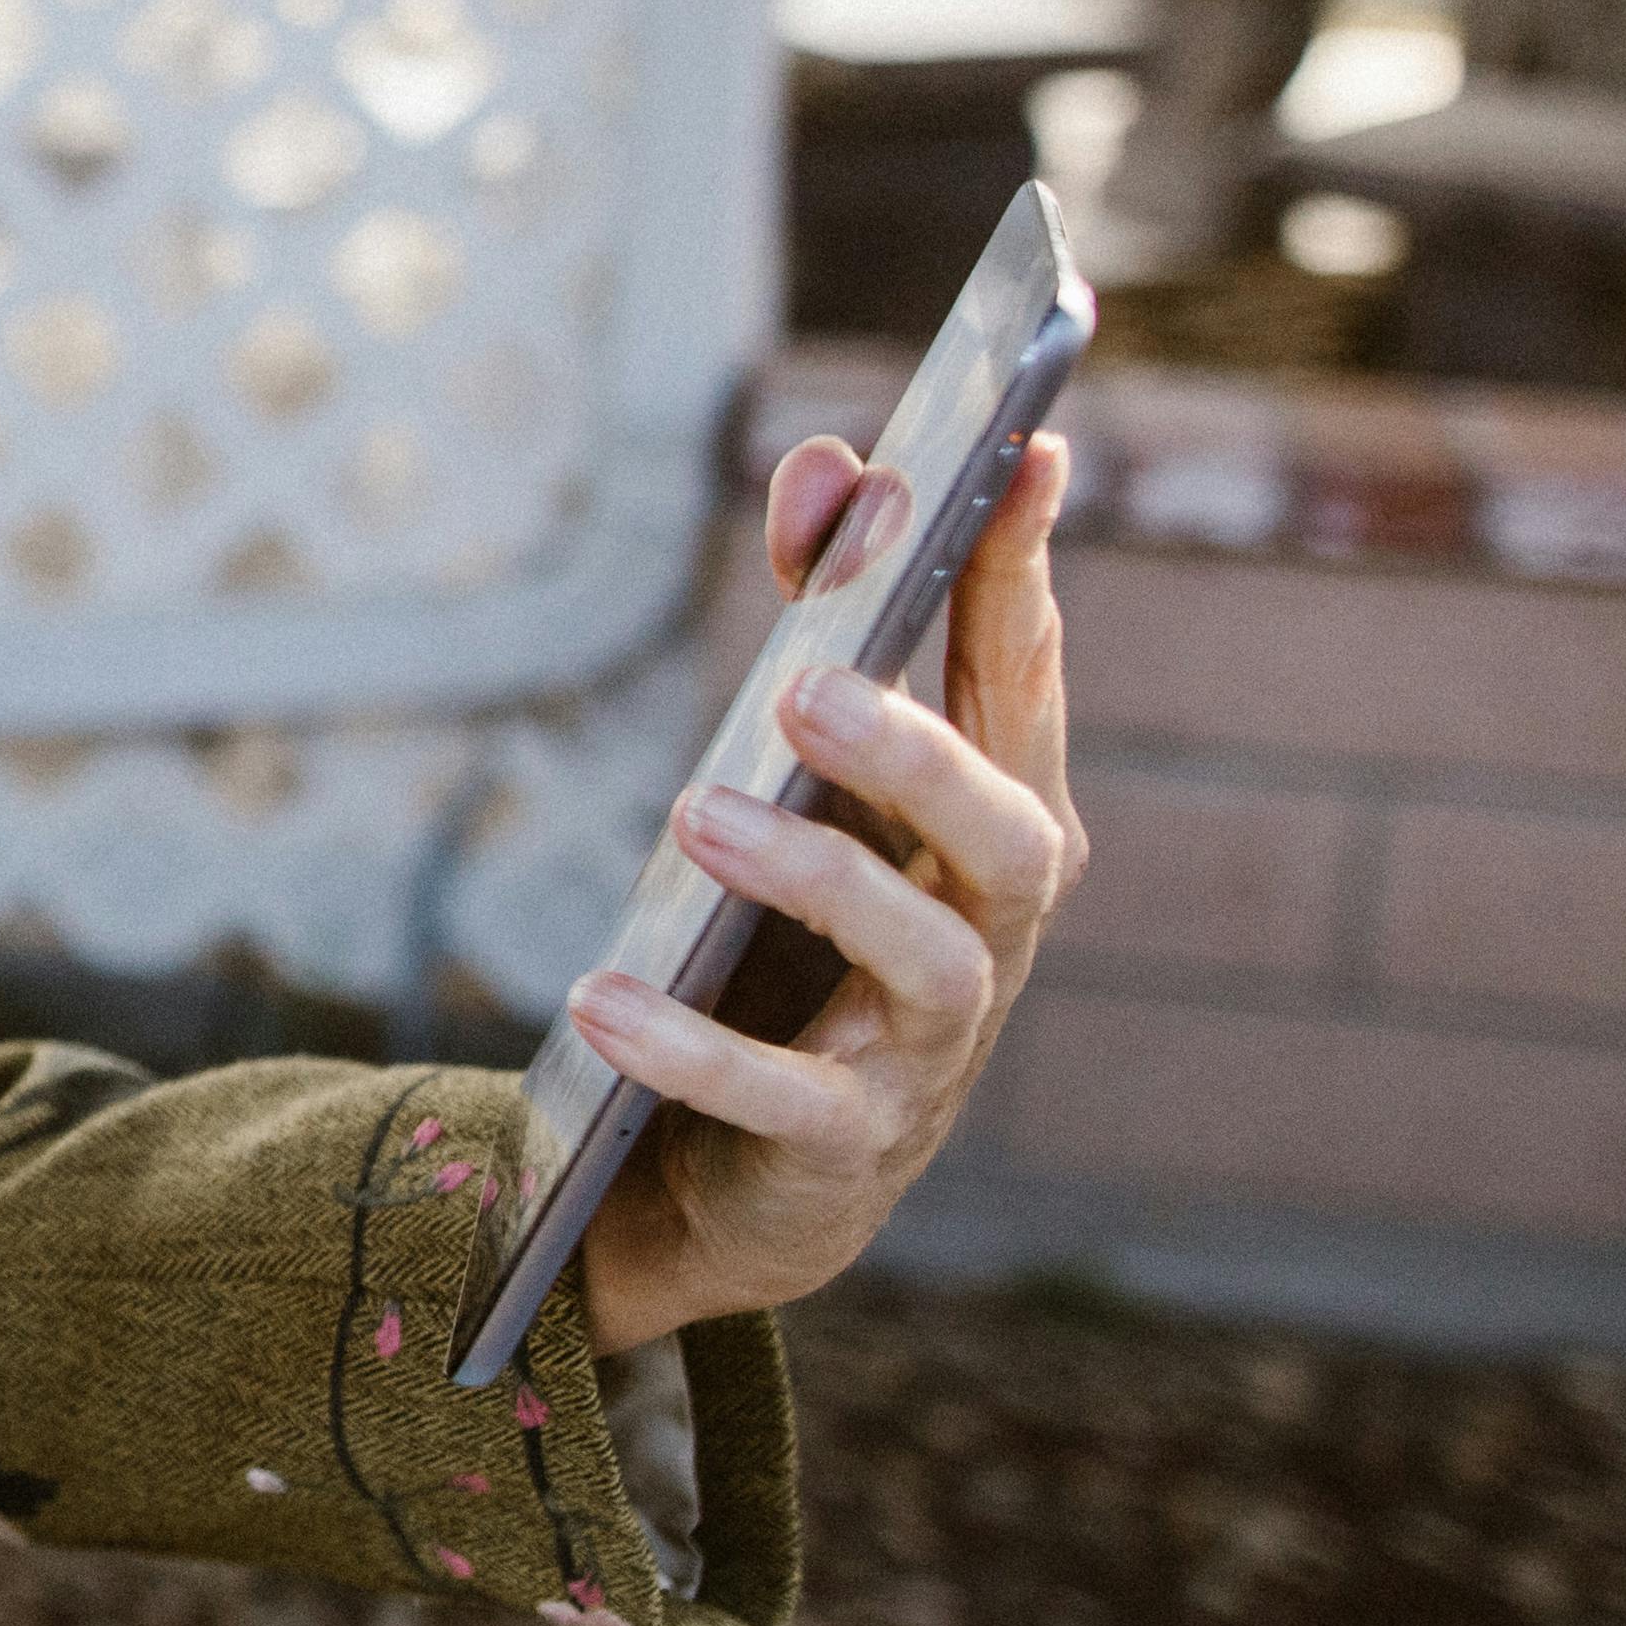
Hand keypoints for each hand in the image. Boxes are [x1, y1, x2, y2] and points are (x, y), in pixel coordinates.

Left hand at [566, 430, 1086, 1351]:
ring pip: (928, 959)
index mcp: (987, 826)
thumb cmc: (782, 937)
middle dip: (922, 752)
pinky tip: (601, 997)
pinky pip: (786, 1102)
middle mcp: (990, 933)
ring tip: (694, 810)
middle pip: (1009, 832)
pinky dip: (695, 1049)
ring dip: (820, 878)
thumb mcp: (796, 776)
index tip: (1024, 453)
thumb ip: (814, 616)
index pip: (1022, 686)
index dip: (1025, 575)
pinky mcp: (843, 1147)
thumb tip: (826, 467)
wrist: (731, 1172)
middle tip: (805, 683)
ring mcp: (930, 1049)